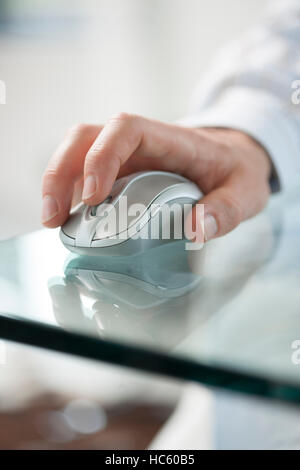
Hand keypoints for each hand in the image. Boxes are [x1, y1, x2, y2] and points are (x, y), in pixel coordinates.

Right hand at [42, 113, 270, 240]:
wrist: (234, 159)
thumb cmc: (236, 170)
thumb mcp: (246, 191)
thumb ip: (226, 209)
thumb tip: (196, 230)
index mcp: (170, 139)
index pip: (125, 129)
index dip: (101, 157)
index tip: (92, 197)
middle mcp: (141, 143)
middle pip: (86, 137)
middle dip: (61, 172)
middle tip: (54, 216)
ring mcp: (127, 156)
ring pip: (76, 152)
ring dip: (57, 182)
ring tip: (52, 222)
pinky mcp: (121, 172)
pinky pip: (85, 173)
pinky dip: (69, 193)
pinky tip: (68, 220)